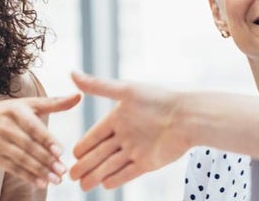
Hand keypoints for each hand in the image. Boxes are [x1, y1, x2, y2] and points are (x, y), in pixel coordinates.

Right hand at [0, 94, 80, 187]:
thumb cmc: (8, 112)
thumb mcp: (28, 104)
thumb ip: (54, 103)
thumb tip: (78, 96)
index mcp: (15, 111)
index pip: (32, 127)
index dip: (46, 139)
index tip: (59, 151)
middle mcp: (5, 127)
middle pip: (28, 146)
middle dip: (46, 160)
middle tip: (62, 170)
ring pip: (21, 159)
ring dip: (39, 171)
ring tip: (56, 179)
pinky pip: (13, 168)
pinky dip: (27, 177)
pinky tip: (41, 183)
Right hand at [68, 71, 189, 190]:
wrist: (188, 117)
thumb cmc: (158, 99)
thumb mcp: (125, 90)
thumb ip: (98, 86)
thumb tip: (72, 73)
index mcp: (118, 119)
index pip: (95, 135)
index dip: (83, 145)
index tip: (71, 154)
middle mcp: (125, 136)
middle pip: (100, 153)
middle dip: (85, 165)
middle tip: (70, 175)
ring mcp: (137, 150)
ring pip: (111, 165)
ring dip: (96, 175)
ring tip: (82, 186)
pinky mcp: (148, 162)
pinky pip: (128, 172)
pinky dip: (117, 178)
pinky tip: (104, 185)